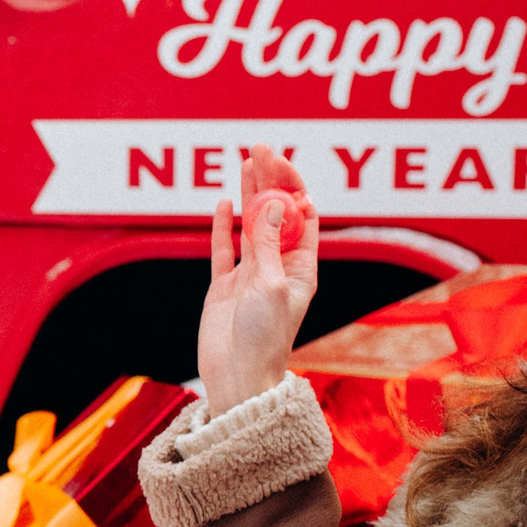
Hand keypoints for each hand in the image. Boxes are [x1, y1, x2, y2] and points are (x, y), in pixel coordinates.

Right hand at [196, 145, 318, 417]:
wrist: (238, 377)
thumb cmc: (264, 339)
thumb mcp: (272, 285)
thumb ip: (271, 243)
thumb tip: (277, 202)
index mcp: (301, 268)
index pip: (303, 217)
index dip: (294, 188)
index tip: (282, 165)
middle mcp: (277, 267)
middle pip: (276, 213)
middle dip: (270, 180)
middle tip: (261, 149)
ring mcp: (249, 275)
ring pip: (250, 225)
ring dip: (249, 193)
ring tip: (245, 161)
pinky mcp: (224, 286)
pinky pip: (223, 250)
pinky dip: (223, 226)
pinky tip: (224, 203)